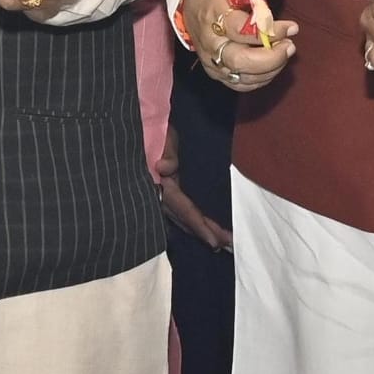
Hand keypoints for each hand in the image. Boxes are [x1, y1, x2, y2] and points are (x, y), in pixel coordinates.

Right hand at [156, 126, 232, 250]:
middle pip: (185, 218)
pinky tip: (204, 227)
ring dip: (201, 229)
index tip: (214, 241)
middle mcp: (162, 192)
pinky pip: (182, 209)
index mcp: (162, 183)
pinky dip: (193, 220)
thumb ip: (166, 152)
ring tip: (220, 242)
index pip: (183, 208)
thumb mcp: (163, 137)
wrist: (146, 128)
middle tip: (227, 245)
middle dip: (205, 232)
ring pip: (183, 217)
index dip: (198, 225)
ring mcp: (164, 193)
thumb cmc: (157, 131)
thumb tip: (163, 168)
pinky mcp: (168, 189)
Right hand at [179, 0, 296, 91]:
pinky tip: (273, 65)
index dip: (271, 31)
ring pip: (242, 76)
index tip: (292, 27)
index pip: (243, 29)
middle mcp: (211, 41)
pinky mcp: (215, 73)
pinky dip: (261, 79)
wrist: (193, 6)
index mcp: (215, 14)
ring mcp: (211, 60)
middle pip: (240, 60)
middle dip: (271, 58)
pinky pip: (240, 84)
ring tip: (285, 52)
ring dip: (270, 69)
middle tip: (290, 46)